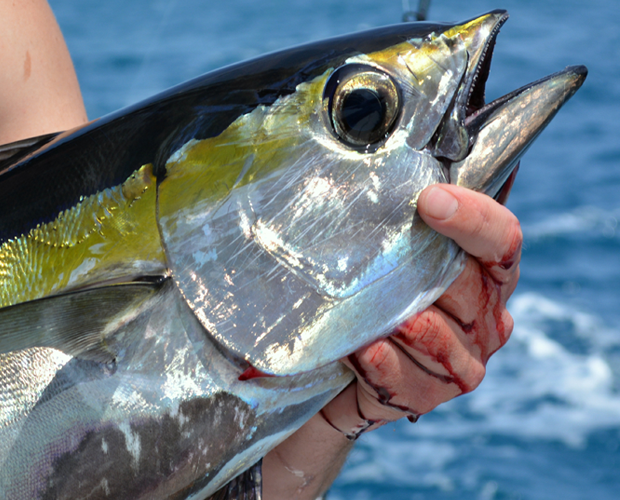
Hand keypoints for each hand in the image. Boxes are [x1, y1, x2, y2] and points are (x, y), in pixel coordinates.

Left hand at [322, 182, 521, 434]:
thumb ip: (394, 213)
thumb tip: (383, 153)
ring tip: (364, 316)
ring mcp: (463, 361)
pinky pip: (408, 377)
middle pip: (468, 288)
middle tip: (376, 266)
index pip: (502, 239)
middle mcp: (485, 316)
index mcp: (485, 271)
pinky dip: (379, 361)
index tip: (429, 199)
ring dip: (398, 323)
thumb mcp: (379, 250)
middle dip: (420, 276)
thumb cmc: (363, 296)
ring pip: (438, 336)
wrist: (331, 370)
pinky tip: (360, 349)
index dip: (473, 218)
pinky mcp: (429, 396)